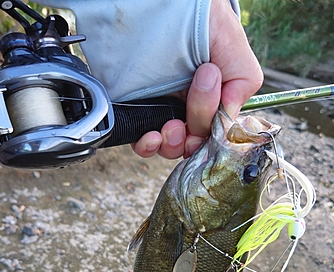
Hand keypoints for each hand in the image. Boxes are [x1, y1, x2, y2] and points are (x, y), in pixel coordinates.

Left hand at [132, 0, 262, 159]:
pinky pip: (144, 140)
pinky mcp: (140, 110)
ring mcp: (165, 109)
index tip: (208, 124)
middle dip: (190, 141)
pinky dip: (148, 145)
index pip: (214, 135)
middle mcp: (189, 108)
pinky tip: (150, 135)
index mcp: (212, 100)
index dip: (211, 139)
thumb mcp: (236, 53)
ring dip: (171, 144)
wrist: (169, 6)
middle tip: (183, 124)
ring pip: (169, 146)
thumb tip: (226, 121)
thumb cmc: (206, 23)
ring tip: (169, 126)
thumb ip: (241, 87)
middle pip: (191, 145)